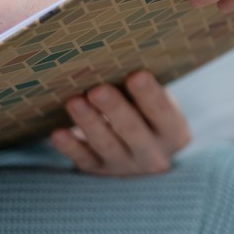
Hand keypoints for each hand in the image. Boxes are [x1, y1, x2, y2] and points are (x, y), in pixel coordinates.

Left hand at [50, 71, 189, 175]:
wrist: (143, 154)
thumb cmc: (150, 117)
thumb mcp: (160, 107)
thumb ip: (147, 93)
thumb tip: (122, 62)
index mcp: (175, 134)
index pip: (163, 112)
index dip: (149, 94)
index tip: (137, 75)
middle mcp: (153, 154)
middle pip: (132, 130)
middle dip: (114, 108)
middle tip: (98, 90)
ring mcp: (125, 166)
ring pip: (106, 144)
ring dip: (89, 122)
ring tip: (74, 102)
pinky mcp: (100, 171)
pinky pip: (83, 159)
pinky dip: (70, 147)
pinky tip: (59, 133)